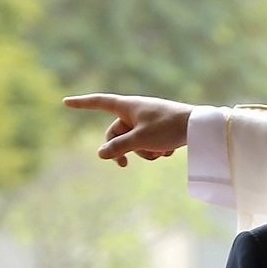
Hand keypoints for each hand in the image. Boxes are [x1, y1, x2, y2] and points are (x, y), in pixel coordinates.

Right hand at [64, 93, 193, 166]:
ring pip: (134, 142)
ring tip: (160, 151)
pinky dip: (156, 149)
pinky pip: (149, 143)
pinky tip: (170, 150)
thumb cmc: (169, 127)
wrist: (200, 126)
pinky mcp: (160, 130)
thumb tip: (100, 154)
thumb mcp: (140, 140)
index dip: (82, 104)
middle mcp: (136, 111)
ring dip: (144, 151)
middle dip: (122, 149)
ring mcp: (148, 121)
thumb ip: (118, 147)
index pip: (99, 102)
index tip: (66, 102)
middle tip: (123, 165)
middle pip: (116, 132)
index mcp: (128, 106)